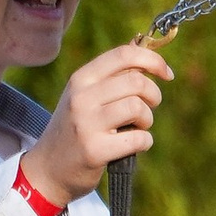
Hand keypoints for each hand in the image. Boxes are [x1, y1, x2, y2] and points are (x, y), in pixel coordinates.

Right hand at [20, 43, 173, 207]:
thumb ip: (112, 75)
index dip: (153, 60)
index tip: (167, 74)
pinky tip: (133, 145)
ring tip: (136, 128)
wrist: (48, 170)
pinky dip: (144, 142)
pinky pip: (138, 138)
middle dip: (153, 95)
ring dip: (147, 120)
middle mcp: (81, 97)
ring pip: (138, 107)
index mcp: (81, 79)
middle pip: (136, 81)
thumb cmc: (75, 129)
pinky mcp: (94, 150)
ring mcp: (86, 124)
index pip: (123, 54)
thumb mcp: (84, 96)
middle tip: (148, 109)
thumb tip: (141, 45)